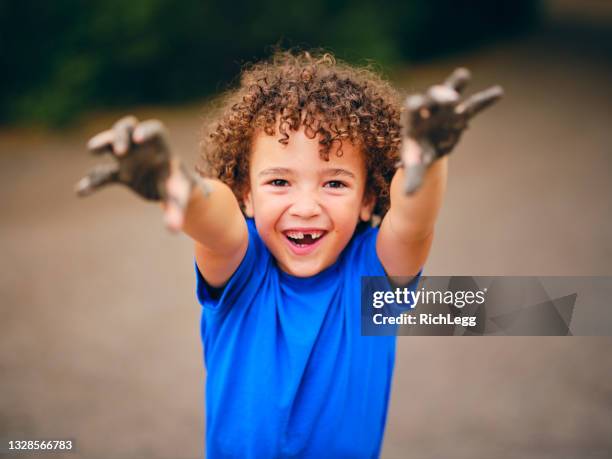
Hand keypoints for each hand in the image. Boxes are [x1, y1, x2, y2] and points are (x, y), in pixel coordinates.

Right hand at [75, 116, 205, 230]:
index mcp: (161, 147)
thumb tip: (173, 229)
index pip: (153, 129)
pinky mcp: (120, 174)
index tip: (139, 138)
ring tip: (93, 150)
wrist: (175, 193)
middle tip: (118, 151)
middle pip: (127, 129)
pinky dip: (94, 181)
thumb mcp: (180, 197)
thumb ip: (176, 210)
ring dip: (101, 144)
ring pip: (110, 143)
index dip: (145, 131)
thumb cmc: (180, 188)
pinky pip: (103, 174)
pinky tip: (81, 191)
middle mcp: (142, 148)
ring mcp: (129, 159)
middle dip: (120, 136)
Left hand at [400, 68, 502, 193]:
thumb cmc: (417, 155)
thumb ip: (412, 177)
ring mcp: (445, 109)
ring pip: (450, 94)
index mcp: (413, 120)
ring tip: (463, 74)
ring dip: (455, 86)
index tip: (417, 105)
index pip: (412, 110)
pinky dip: (485, 100)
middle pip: (431, 98)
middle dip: (438, 96)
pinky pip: (474, 106)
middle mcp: (428, 110)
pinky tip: (499, 91)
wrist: (427, 148)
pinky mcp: (460, 113)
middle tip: (449, 99)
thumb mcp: (414, 166)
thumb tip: (408, 195)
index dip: (415, 107)